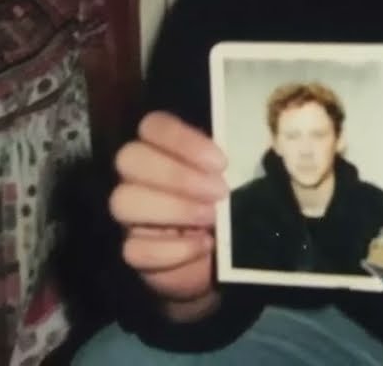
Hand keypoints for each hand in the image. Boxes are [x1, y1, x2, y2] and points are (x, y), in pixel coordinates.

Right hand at [109, 111, 229, 316]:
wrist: (230, 256)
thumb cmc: (234, 205)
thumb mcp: (242, 176)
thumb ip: (241, 156)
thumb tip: (259, 143)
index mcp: (163, 148)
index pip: (153, 125)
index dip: (181, 140)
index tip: (221, 162)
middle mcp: (138, 177)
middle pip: (129, 158)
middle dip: (177, 175)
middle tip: (219, 192)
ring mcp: (131, 216)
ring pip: (122, 201)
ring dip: (173, 209)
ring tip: (212, 218)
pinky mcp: (135, 253)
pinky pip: (134, 250)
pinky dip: (173, 250)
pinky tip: (203, 246)